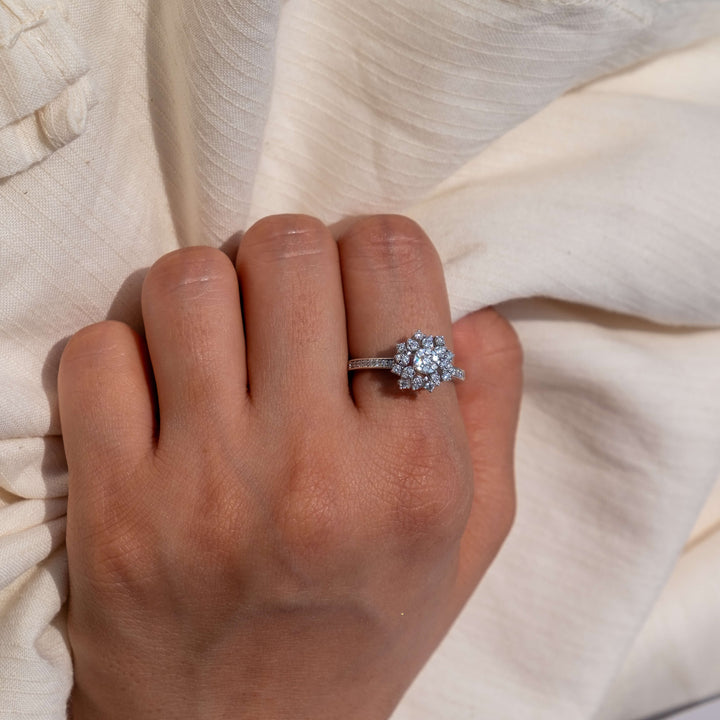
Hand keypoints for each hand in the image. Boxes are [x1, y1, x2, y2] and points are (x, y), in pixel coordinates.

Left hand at [58, 214, 521, 719]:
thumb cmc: (366, 627)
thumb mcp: (470, 535)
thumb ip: (491, 410)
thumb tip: (470, 312)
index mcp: (414, 470)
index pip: (390, 260)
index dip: (372, 247)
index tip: (358, 282)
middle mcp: (312, 470)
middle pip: (286, 250)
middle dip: (289, 255)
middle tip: (286, 304)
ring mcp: (203, 488)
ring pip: (188, 281)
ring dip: (206, 288)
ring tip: (219, 337)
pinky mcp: (113, 509)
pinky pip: (100, 351)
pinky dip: (125, 349)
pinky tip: (155, 390)